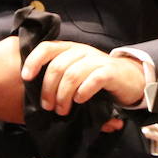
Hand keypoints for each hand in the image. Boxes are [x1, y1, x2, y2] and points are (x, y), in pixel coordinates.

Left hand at [21, 40, 143, 118]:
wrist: (130, 79)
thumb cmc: (98, 78)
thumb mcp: (76, 73)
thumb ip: (59, 77)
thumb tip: (35, 92)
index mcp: (70, 49)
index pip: (47, 48)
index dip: (33, 61)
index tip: (26, 78)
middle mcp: (82, 51)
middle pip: (58, 66)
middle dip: (48, 89)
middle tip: (49, 107)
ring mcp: (97, 60)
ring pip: (72, 74)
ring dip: (63, 95)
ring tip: (63, 110)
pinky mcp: (110, 71)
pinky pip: (93, 80)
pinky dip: (83, 92)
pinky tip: (80, 101)